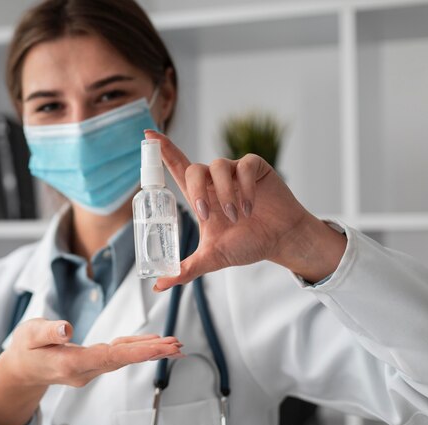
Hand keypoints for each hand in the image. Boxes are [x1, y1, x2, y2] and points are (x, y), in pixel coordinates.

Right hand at [0, 318, 182, 424]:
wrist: (21, 370)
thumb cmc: (24, 349)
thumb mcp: (29, 335)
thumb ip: (47, 331)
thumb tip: (67, 328)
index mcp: (71, 363)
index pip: (109, 356)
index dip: (135, 352)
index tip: (158, 348)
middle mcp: (85, 371)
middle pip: (123, 360)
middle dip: (151, 353)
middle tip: (177, 346)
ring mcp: (90, 370)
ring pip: (124, 359)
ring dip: (149, 352)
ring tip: (173, 345)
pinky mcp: (93, 364)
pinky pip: (119, 357)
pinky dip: (136, 350)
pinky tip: (151, 345)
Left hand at [143, 130, 346, 289]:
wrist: (280, 240)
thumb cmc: (246, 244)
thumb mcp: (211, 258)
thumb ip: (185, 270)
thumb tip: (157, 286)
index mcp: (200, 197)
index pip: (177, 168)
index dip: (163, 150)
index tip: (148, 135)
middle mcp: (213, 181)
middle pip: (193, 168)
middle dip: (197, 191)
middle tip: (206, 214)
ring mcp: (234, 172)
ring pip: (218, 167)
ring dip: (224, 194)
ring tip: (236, 217)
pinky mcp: (254, 167)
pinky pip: (243, 167)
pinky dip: (245, 188)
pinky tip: (251, 207)